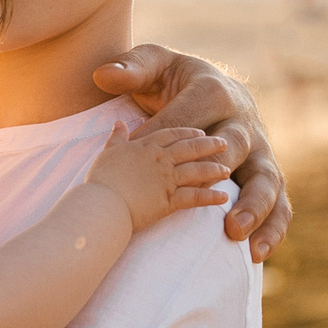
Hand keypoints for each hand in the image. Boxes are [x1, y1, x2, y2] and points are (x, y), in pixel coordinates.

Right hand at [85, 123, 233, 231]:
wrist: (102, 204)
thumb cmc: (101, 180)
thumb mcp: (108, 152)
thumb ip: (117, 137)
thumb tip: (119, 123)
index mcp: (146, 146)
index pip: (171, 134)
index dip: (187, 132)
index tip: (199, 132)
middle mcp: (160, 159)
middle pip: (190, 148)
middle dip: (209, 145)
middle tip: (223, 143)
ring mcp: (167, 179)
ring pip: (197, 170)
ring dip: (214, 169)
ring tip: (226, 170)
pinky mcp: (169, 199)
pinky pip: (195, 197)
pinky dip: (210, 197)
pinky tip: (223, 197)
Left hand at [94, 44, 291, 260]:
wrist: (209, 88)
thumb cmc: (176, 80)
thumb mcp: (154, 66)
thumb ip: (131, 68)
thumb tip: (103, 75)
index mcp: (214, 91)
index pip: (189, 118)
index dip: (164, 135)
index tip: (139, 151)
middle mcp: (242, 120)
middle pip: (237, 145)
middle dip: (222, 168)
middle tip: (207, 191)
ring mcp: (257, 149)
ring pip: (268, 178)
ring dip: (257, 207)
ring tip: (237, 233)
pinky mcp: (263, 172)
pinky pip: (278, 203)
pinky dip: (272, 228)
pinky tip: (256, 253)